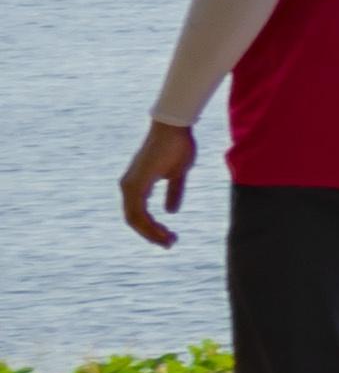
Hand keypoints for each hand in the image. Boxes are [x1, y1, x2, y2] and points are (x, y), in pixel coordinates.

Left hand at [117, 120, 193, 246]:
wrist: (174, 128)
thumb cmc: (177, 146)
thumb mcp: (177, 173)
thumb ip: (173, 192)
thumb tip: (171, 211)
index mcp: (137, 185)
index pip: (139, 215)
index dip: (152, 229)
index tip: (169, 238)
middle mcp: (128, 187)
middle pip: (134, 221)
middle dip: (152, 235)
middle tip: (169, 244)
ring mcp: (129, 186)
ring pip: (134, 219)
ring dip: (151, 233)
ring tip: (168, 241)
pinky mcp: (134, 184)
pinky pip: (137, 212)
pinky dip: (149, 224)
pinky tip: (162, 231)